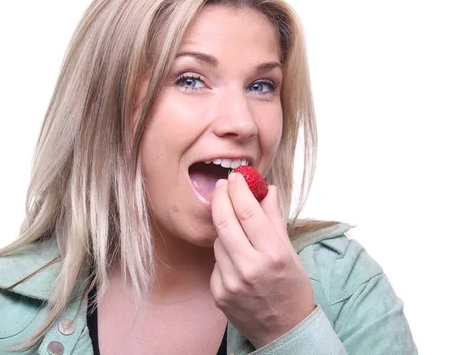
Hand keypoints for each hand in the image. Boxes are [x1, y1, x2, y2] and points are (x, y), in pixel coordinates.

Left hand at [210, 172, 315, 348]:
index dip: (238, 190)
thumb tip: (267, 189)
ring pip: (218, 241)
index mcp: (273, 255)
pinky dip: (224, 254)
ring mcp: (231, 283)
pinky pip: (215, 262)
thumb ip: (275, 219)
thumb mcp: (290, 252)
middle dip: (220, 198)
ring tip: (237, 230)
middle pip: (224, 221)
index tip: (235, 176)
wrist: (284, 331)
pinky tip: (236, 258)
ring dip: (224, 229)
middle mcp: (250, 268)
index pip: (248, 212)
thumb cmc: (292, 288)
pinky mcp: (218, 293)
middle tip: (221, 185)